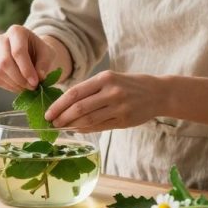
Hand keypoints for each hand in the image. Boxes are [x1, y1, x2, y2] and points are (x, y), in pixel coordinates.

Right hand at [0, 25, 59, 92]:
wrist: (32, 53)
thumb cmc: (40, 51)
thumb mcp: (47, 54)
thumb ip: (44, 64)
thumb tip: (39, 78)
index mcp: (16, 31)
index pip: (18, 51)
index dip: (26, 69)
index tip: (36, 82)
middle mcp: (1, 39)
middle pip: (5, 62)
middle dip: (20, 78)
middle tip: (33, 87)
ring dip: (15, 84)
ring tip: (29, 87)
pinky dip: (10, 86)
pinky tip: (21, 86)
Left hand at [45, 71, 164, 132]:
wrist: (158, 93)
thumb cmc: (130, 85)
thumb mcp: (111, 79)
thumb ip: (90, 90)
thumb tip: (65, 104)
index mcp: (105, 78)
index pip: (75, 92)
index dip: (58, 105)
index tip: (48, 113)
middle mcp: (111, 92)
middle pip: (79, 108)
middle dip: (62, 117)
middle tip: (52, 123)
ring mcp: (118, 107)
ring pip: (88, 119)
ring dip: (71, 125)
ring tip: (62, 127)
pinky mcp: (124, 120)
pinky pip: (99, 127)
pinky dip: (85, 129)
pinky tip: (77, 129)